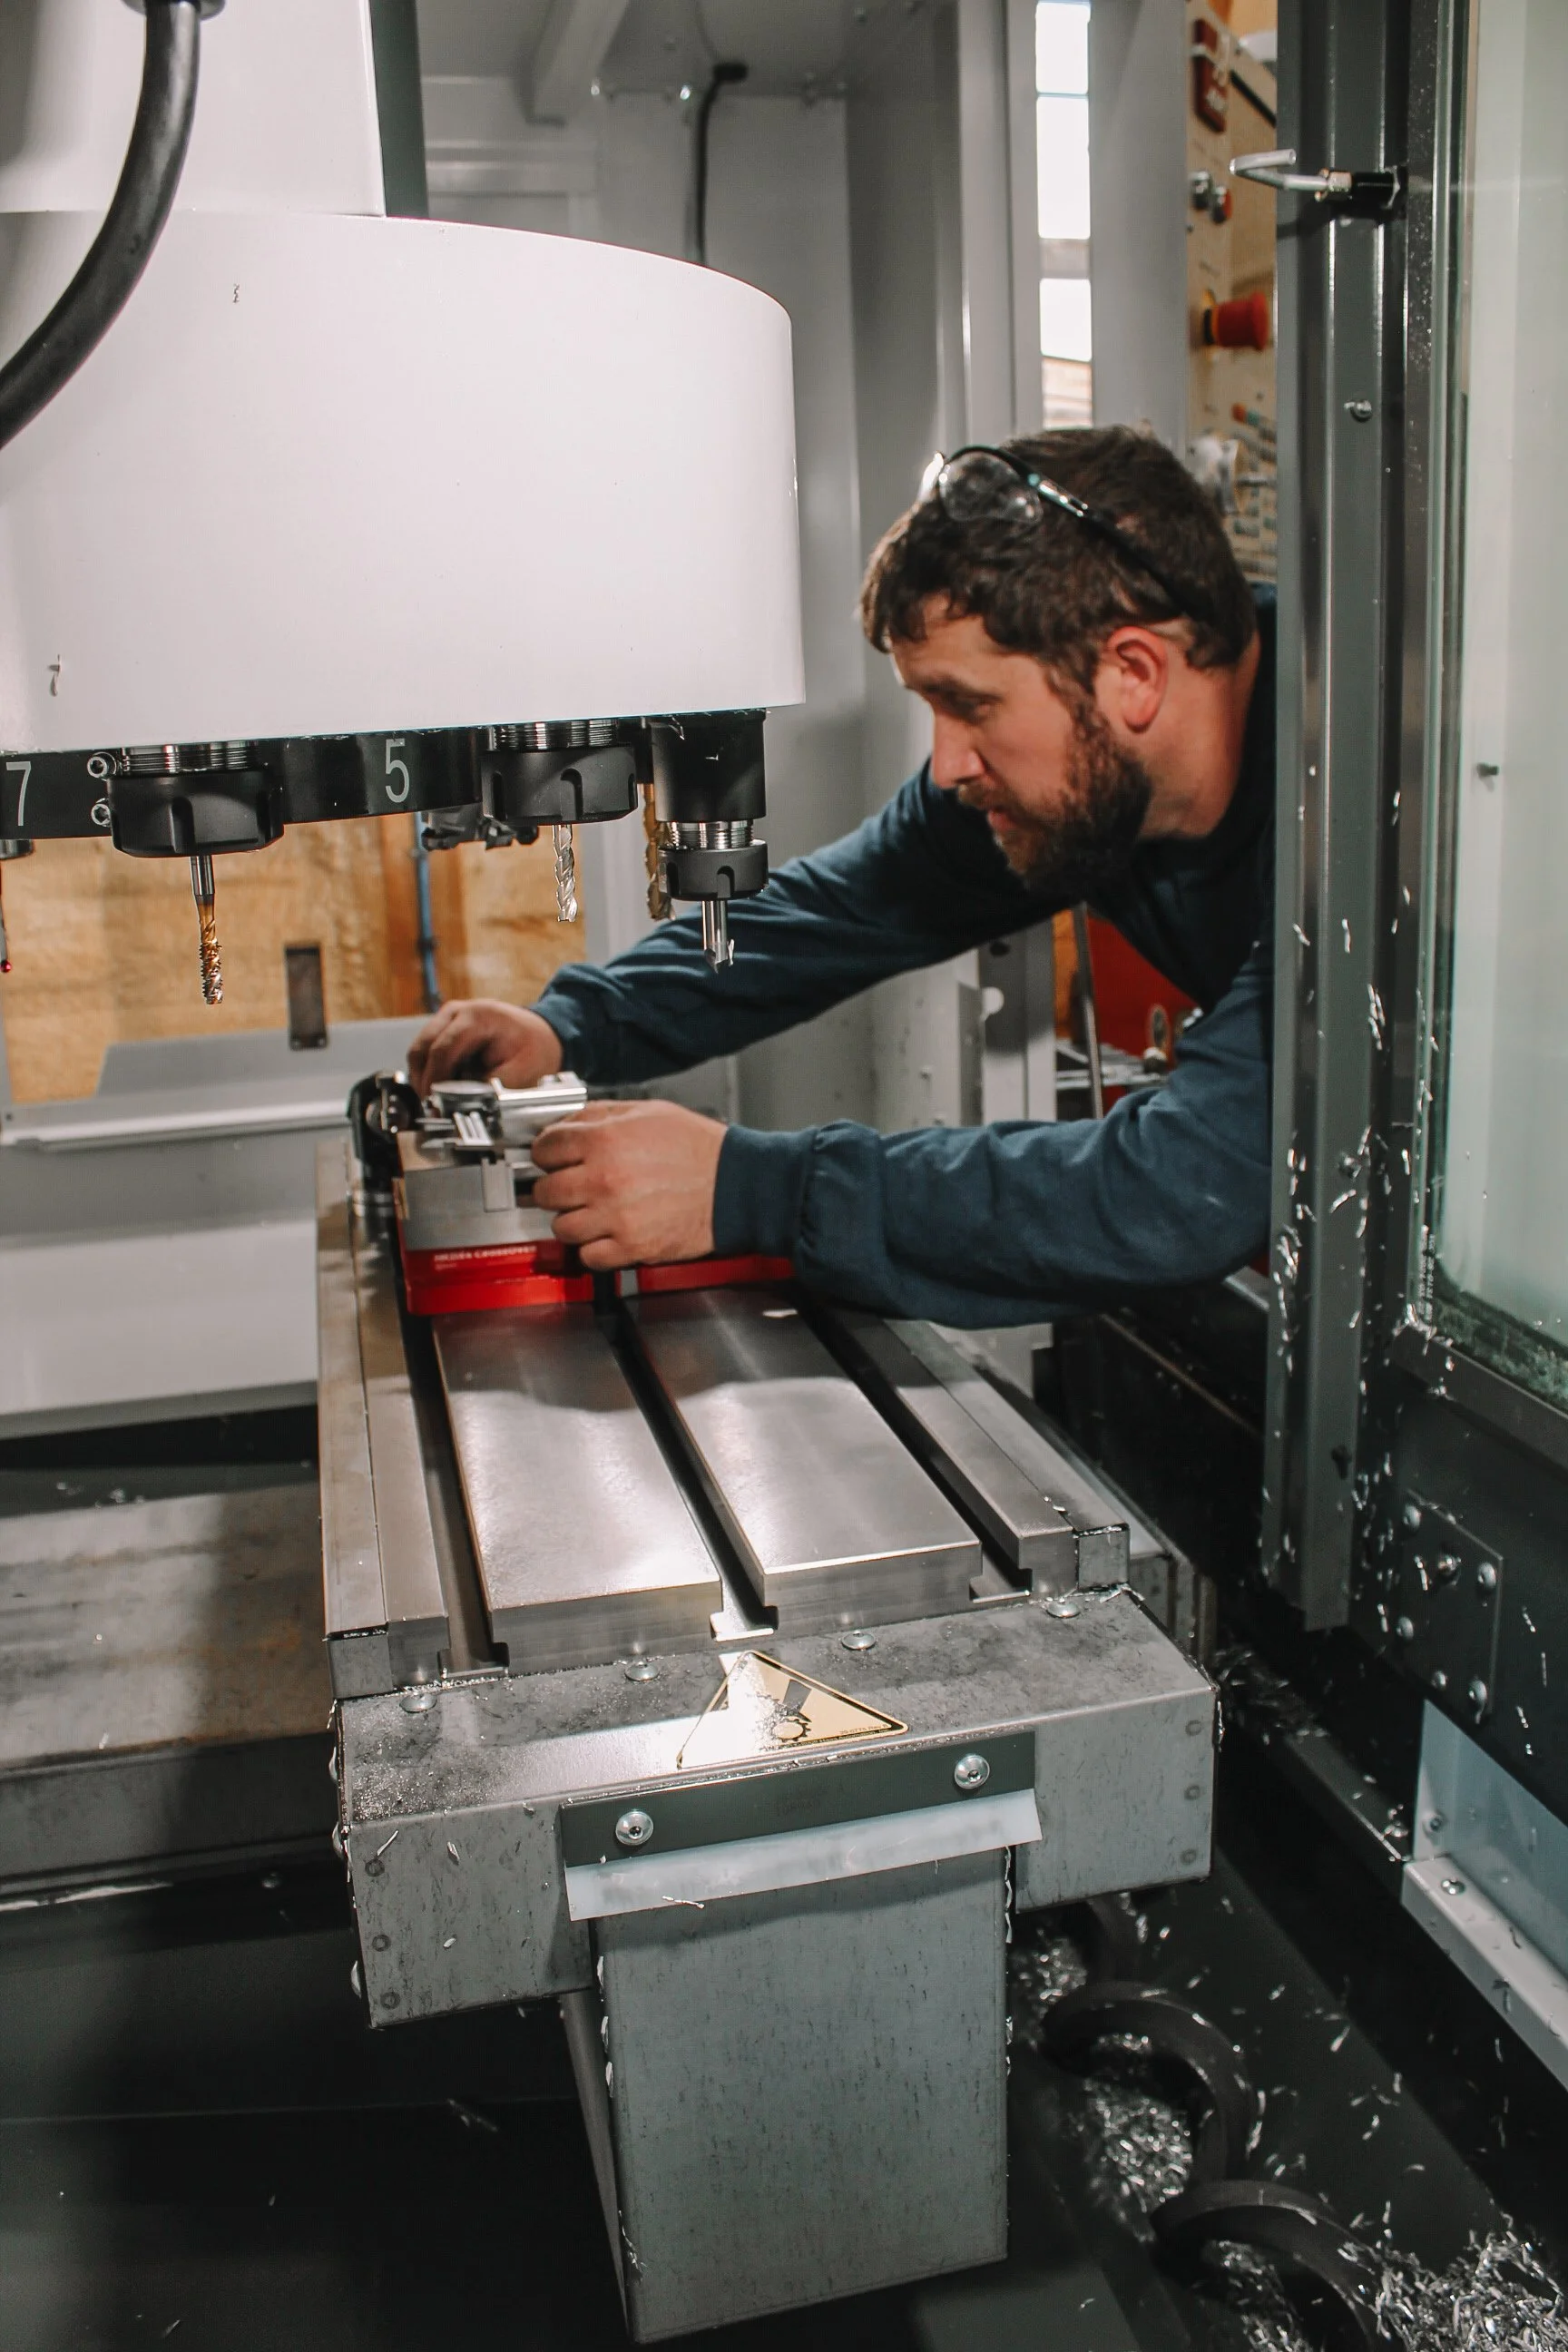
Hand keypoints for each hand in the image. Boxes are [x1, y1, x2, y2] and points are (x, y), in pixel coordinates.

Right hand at [406, 1000, 562, 1093]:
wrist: (540, 1033)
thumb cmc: (534, 1049)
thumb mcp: (520, 1072)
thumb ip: (488, 1087)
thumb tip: (458, 1102)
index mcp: (477, 1017)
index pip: (441, 1050)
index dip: (434, 1081)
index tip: (434, 1105)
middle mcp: (457, 1012)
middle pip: (422, 1048)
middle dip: (424, 1081)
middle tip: (431, 1108)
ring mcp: (447, 1017)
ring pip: (419, 1050)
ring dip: (424, 1077)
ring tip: (438, 1100)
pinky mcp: (444, 1027)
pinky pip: (426, 1051)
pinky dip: (430, 1071)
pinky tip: (444, 1087)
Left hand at [532, 1100, 724, 1269]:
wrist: (734, 1185)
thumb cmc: (697, 1148)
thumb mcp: (647, 1112)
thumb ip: (600, 1115)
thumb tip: (565, 1125)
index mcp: (605, 1140)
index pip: (544, 1148)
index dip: (547, 1152)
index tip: (553, 1158)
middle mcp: (604, 1178)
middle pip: (545, 1191)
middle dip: (556, 1187)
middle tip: (572, 1186)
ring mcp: (615, 1217)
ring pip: (562, 1227)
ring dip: (573, 1220)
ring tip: (593, 1211)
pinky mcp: (631, 1247)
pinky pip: (588, 1256)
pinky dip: (594, 1248)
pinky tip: (608, 1233)